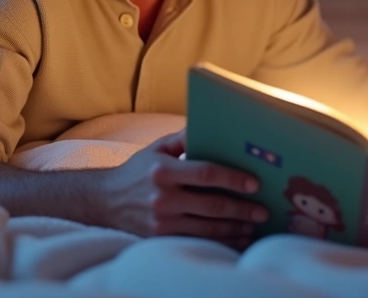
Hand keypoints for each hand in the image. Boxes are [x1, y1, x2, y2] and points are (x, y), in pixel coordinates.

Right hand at [97, 130, 268, 247]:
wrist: (104, 201)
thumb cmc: (138, 170)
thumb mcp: (157, 148)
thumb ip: (184, 137)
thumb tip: (212, 124)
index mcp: (163, 170)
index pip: (206, 174)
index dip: (233, 179)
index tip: (254, 183)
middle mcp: (162, 197)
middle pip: (212, 205)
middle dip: (242, 209)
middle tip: (263, 210)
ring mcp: (161, 221)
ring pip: (208, 228)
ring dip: (235, 228)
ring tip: (254, 225)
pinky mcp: (159, 238)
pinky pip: (197, 241)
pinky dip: (220, 242)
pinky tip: (236, 239)